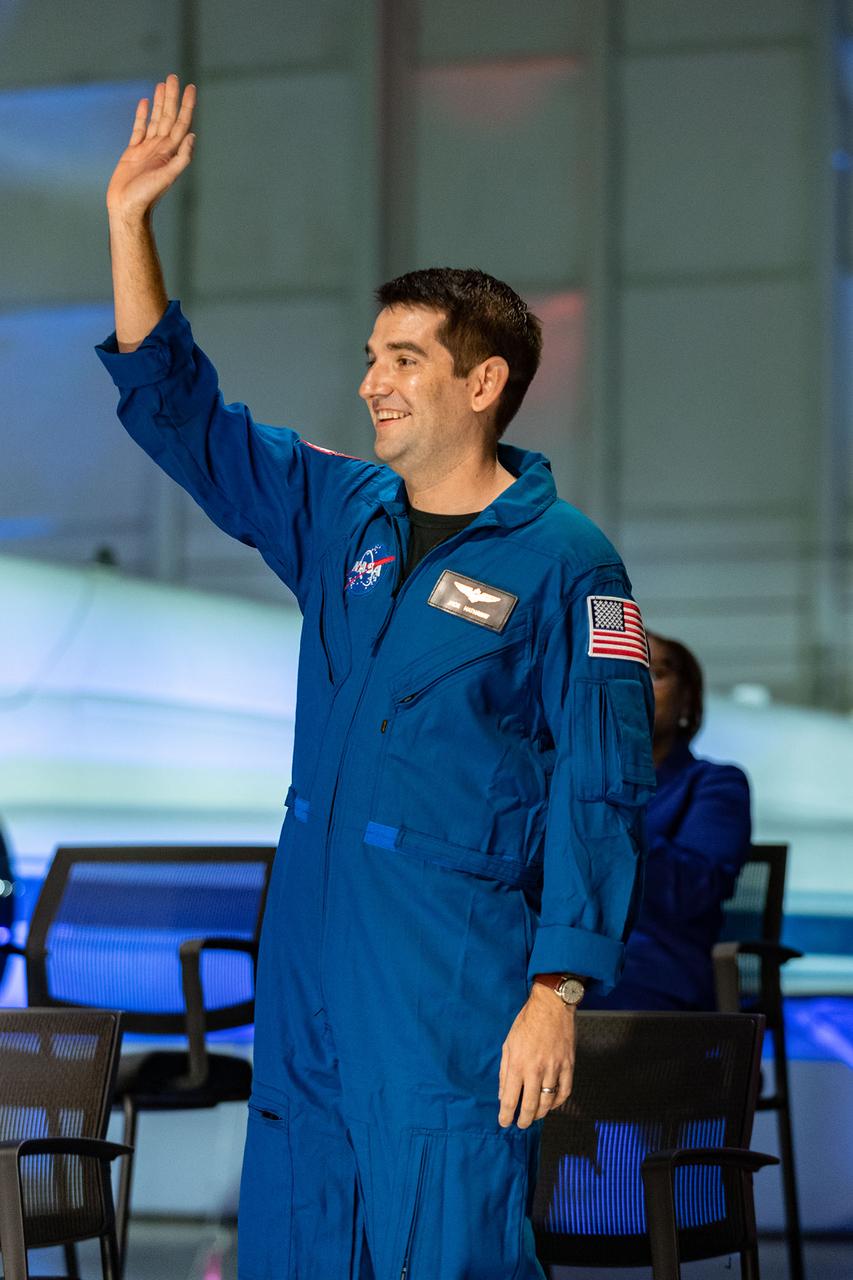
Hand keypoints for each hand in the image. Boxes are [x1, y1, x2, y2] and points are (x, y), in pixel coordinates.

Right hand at [106, 73, 195, 219]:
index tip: (190, 87)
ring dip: (160, 102)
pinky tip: (145, 103)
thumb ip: (181, 158)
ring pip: (156, 120)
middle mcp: (161, 148)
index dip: (186, 105)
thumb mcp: (167, 177)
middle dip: (172, 97)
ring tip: (163, 84)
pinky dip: (143, 115)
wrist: (127, 207)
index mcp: (170, 152)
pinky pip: (139, 129)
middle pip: (168, 117)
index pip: (181, 123)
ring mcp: (147, 149)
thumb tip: (193, 136)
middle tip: (174, 77)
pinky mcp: (133, 152)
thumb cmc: (147, 196)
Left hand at [498, 983, 574, 1128]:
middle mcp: (536, 1069)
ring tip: (534, 1116)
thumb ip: (504, 1071)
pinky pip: (565, 1091)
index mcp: (518, 1064)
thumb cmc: (526, 1023)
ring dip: (540, 1113)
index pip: (510, 1099)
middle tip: (521, 1125)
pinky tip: (552, 1105)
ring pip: (548, 1102)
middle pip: (530, 1106)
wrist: (551, 1007)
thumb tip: (502, 1094)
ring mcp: (554, 1068)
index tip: (504, 1122)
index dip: (506, 1115)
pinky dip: (558, 1103)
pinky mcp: (568, 1065)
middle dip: (524, 1120)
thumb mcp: (508, 1044)